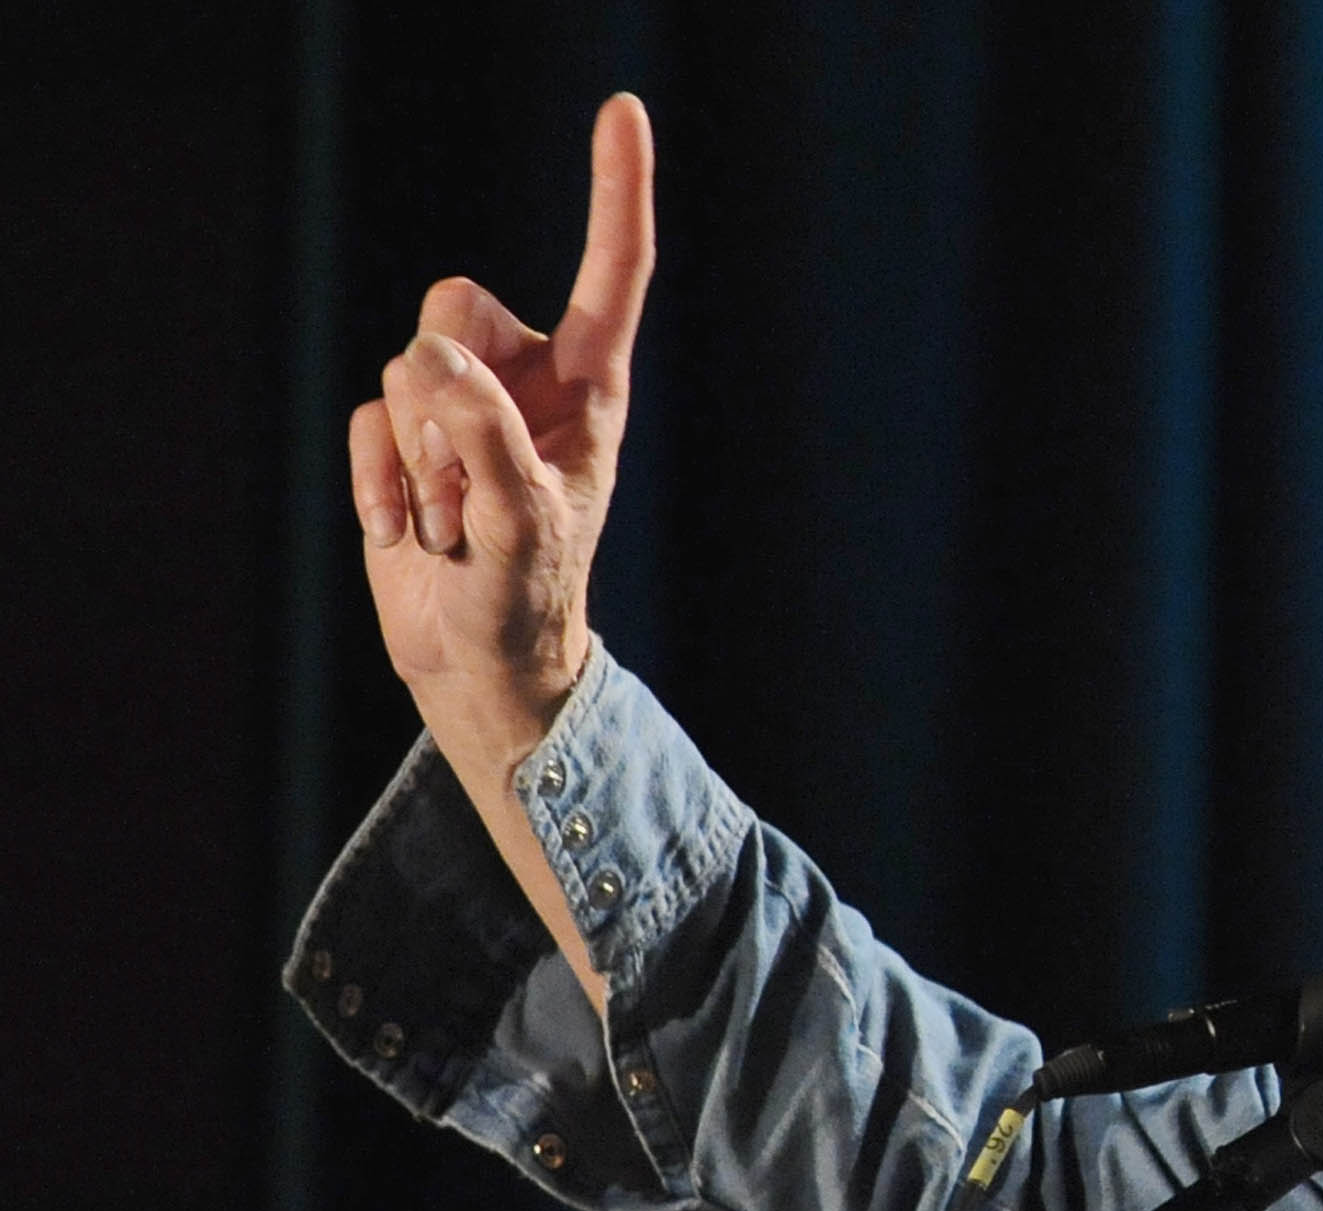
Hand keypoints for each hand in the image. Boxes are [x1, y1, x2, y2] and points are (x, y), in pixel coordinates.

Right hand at [348, 92, 655, 761]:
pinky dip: (382, 484)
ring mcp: (458, 403)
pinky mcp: (401, 434)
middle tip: (474, 488)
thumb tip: (436, 356)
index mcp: (589, 386)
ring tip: (455, 523)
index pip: (611, 271)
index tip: (623, 108)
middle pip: (456, 306)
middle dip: (447, 395)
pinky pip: (367, 419)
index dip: (616, 189)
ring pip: (405, 367)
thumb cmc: (528, 593)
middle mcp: (525, 376)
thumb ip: (488, 433)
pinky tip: (410, 535)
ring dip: (419, 457)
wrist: (479, 658)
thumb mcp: (525, 520)